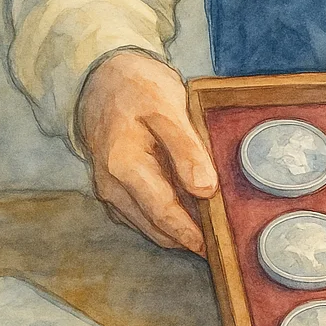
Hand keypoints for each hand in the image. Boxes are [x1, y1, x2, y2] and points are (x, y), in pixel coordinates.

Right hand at [77, 50, 217, 254]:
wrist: (102, 77)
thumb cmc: (136, 88)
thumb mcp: (167, 108)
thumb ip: (186, 150)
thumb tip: (205, 190)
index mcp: (124, 166)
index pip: (164, 213)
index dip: (192, 235)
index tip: (217, 248)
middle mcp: (111, 185)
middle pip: (156, 227)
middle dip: (188, 240)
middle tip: (223, 246)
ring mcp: (110, 189)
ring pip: (148, 225)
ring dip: (177, 232)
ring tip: (212, 235)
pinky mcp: (114, 188)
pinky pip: (141, 214)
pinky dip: (164, 219)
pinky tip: (189, 215)